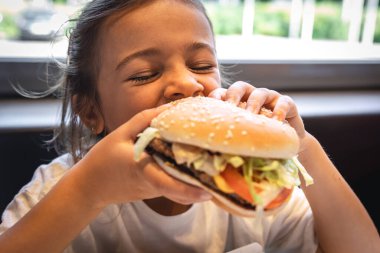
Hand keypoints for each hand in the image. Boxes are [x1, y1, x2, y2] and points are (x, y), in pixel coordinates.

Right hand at [75, 104, 210, 208]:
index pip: (168, 184)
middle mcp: (153, 183)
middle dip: (203, 184)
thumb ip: (144, 120)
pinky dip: (187, 177)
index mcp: (142, 169)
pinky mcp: (154, 190)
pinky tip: (199, 164)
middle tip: (227, 176)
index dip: (188, 190)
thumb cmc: (102, 160)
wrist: (90, 186)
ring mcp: (154, 190)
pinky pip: (174, 184)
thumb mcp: (120, 134)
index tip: (208, 191)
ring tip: (220, 168)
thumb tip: (170, 108)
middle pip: (182, 187)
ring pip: (180, 187)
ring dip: (198, 180)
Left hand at [209, 81, 306, 147]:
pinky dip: (279, 111)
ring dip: (254, 104)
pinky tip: (276, 122)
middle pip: (240, 87)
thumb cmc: (259, 140)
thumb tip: (209, 148)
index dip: (216, 96)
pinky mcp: (287, 103)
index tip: (211, 104)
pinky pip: (283, 102)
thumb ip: (229, 135)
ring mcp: (269, 98)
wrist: (286, 145)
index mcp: (236, 102)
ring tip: (251, 116)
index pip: (223, 93)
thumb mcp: (242, 137)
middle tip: (230, 107)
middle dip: (233, 95)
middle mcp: (251, 96)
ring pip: (260, 93)